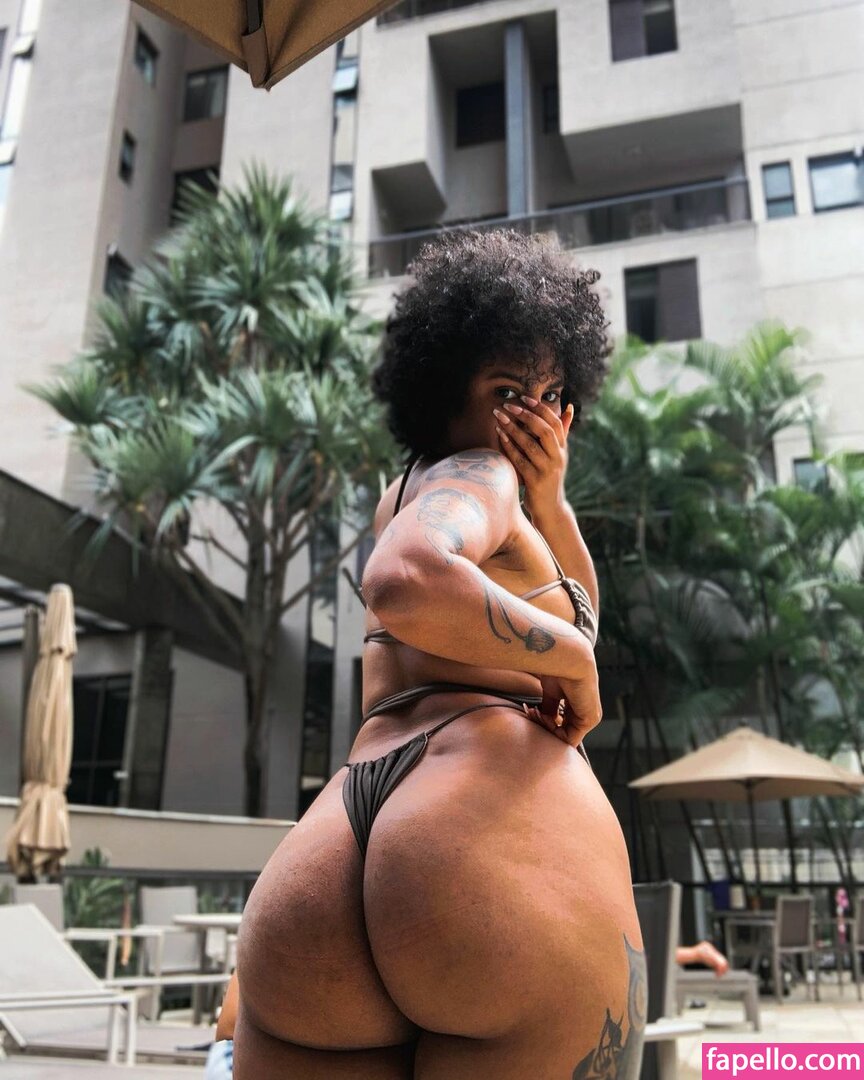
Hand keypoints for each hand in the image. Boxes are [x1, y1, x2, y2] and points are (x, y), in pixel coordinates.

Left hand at [493, 395, 574, 517]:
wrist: (551, 509)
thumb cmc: (550, 477)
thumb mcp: (558, 454)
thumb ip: (562, 432)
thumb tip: (569, 406)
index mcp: (562, 449)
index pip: (556, 423)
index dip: (541, 409)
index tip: (525, 398)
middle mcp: (558, 458)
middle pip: (546, 431)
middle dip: (527, 416)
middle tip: (509, 405)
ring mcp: (548, 470)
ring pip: (531, 445)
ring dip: (514, 429)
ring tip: (500, 417)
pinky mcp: (536, 482)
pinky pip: (520, 460)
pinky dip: (509, 446)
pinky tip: (500, 435)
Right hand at [525, 666, 601, 747]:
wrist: (568, 659)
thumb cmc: (558, 669)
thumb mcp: (552, 693)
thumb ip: (550, 708)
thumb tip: (544, 719)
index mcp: (579, 704)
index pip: (562, 723)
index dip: (545, 721)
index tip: (532, 712)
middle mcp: (586, 712)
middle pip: (563, 731)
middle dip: (544, 725)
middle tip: (531, 713)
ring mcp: (590, 717)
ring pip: (565, 736)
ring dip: (547, 728)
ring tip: (536, 713)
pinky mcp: (590, 719)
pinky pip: (570, 738)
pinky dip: (554, 731)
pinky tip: (544, 717)